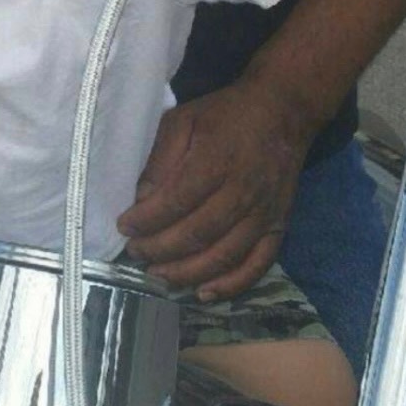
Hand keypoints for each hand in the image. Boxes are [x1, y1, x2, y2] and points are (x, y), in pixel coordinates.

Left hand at [116, 81, 311, 298]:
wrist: (282, 112)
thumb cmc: (226, 114)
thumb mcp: (184, 120)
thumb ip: (162, 159)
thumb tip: (143, 199)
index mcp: (216, 161)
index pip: (175, 202)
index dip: (146, 220)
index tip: (124, 226)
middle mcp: (242, 192)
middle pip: (197, 234)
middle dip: (160, 250)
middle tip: (136, 253)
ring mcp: (263, 214)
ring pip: (223, 256)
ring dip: (187, 272)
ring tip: (158, 275)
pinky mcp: (278, 226)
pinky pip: (256, 265)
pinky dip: (230, 285)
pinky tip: (203, 293)